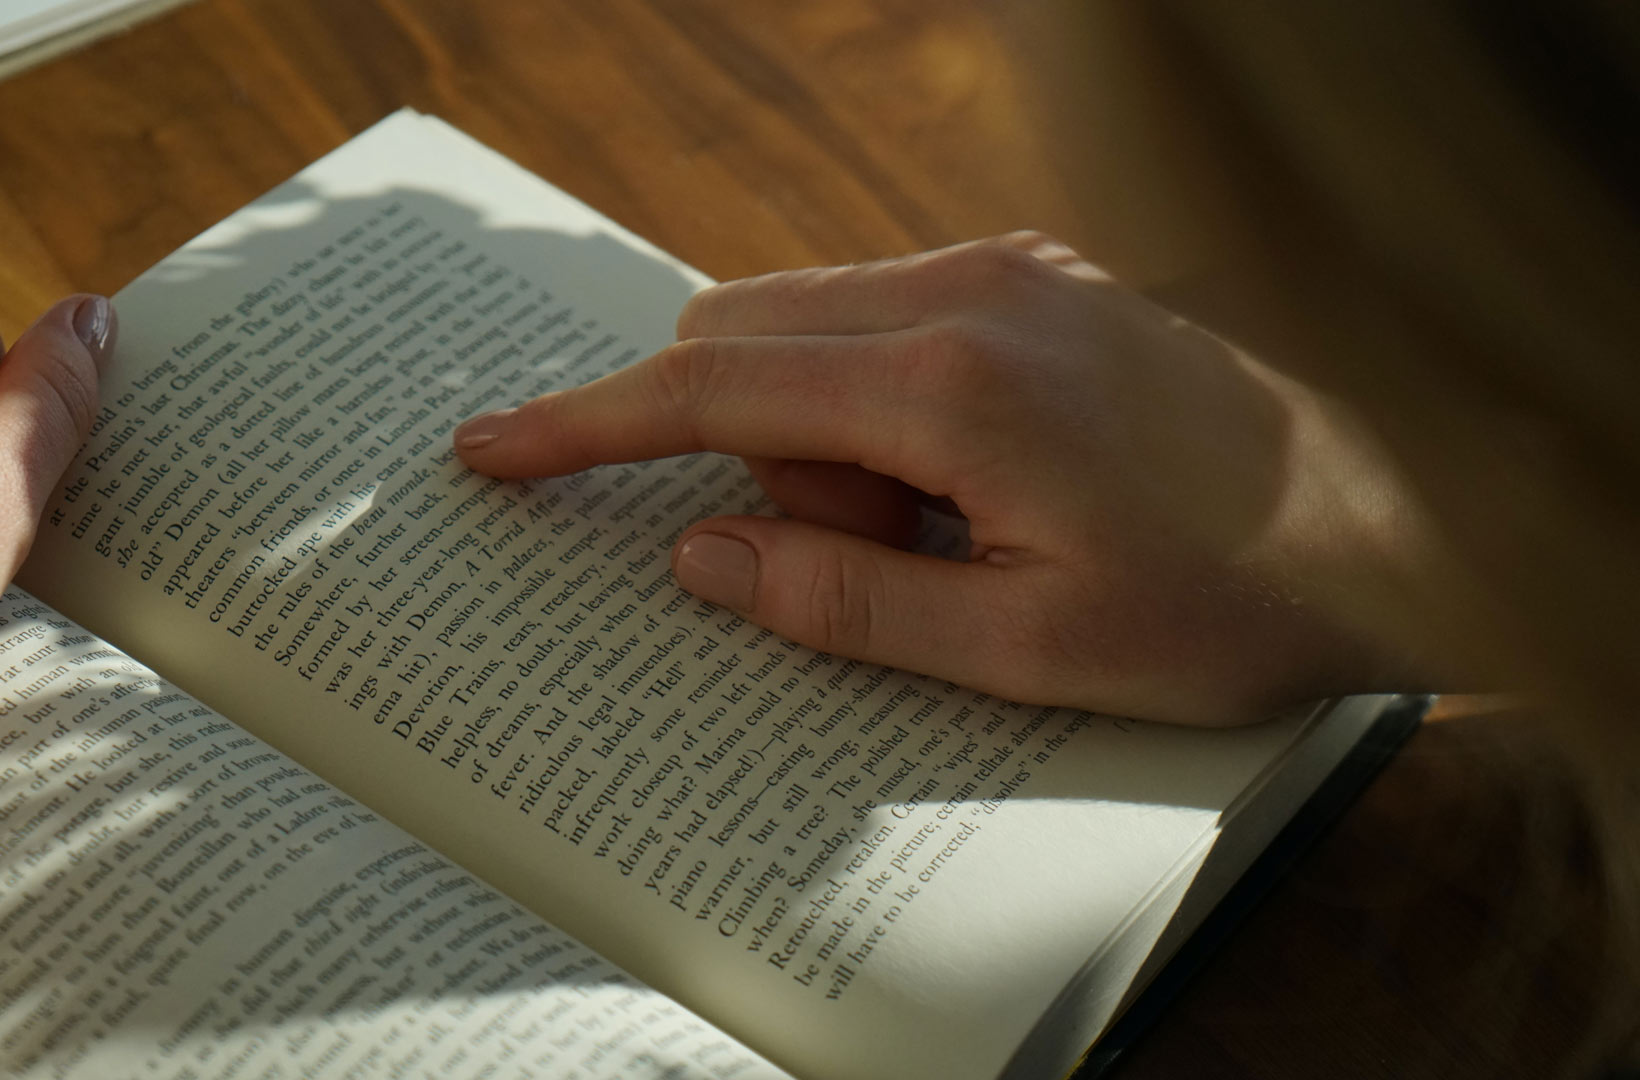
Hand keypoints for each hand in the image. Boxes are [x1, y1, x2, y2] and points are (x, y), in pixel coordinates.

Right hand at [455, 234, 1424, 724]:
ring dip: (823, 434)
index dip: (583, 425)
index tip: (490, 448)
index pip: (709, 391)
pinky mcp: (1040, 272)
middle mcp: (969, 292)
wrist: (1405, 511)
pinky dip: (878, 401)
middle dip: (746, 454)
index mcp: (951, 388)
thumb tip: (703, 560)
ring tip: (959, 531)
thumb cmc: (1232, 597)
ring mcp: (1009, 268)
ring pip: (813, 323)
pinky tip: (983, 479)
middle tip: (868, 555)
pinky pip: (887, 315)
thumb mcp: (1030, 650)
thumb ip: (844, 602)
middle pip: (744, 339)